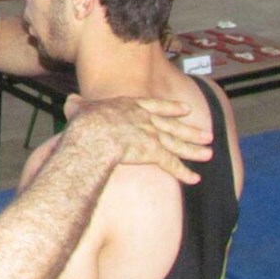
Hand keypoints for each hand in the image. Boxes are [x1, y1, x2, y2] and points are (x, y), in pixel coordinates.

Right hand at [69, 95, 212, 184]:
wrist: (93, 134)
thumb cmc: (84, 121)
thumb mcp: (78, 107)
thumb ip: (78, 104)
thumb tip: (70, 100)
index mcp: (130, 106)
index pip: (155, 105)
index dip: (171, 108)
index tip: (185, 109)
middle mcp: (145, 119)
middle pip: (173, 126)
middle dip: (190, 131)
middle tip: (207, 134)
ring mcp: (151, 135)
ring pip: (177, 144)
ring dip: (194, 150)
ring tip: (209, 153)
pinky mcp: (153, 152)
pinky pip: (171, 164)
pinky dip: (184, 172)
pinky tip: (195, 178)